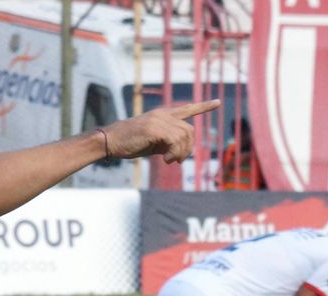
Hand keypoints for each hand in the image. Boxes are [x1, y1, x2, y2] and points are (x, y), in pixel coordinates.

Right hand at [101, 100, 219, 163]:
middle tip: (177, 160)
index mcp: (162, 115)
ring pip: (184, 137)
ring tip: (170, 161)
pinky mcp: (154, 128)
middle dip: (188, 148)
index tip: (217, 102)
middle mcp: (162, 114)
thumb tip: (180, 152)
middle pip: (189, 130)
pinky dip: (174, 153)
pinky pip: (175, 141)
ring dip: (181, 153)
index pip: (186, 109)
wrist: (110, 141)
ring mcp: (159, 120)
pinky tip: (166, 160)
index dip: (203, 107)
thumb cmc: (129, 143)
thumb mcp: (152, 142)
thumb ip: (167, 142)